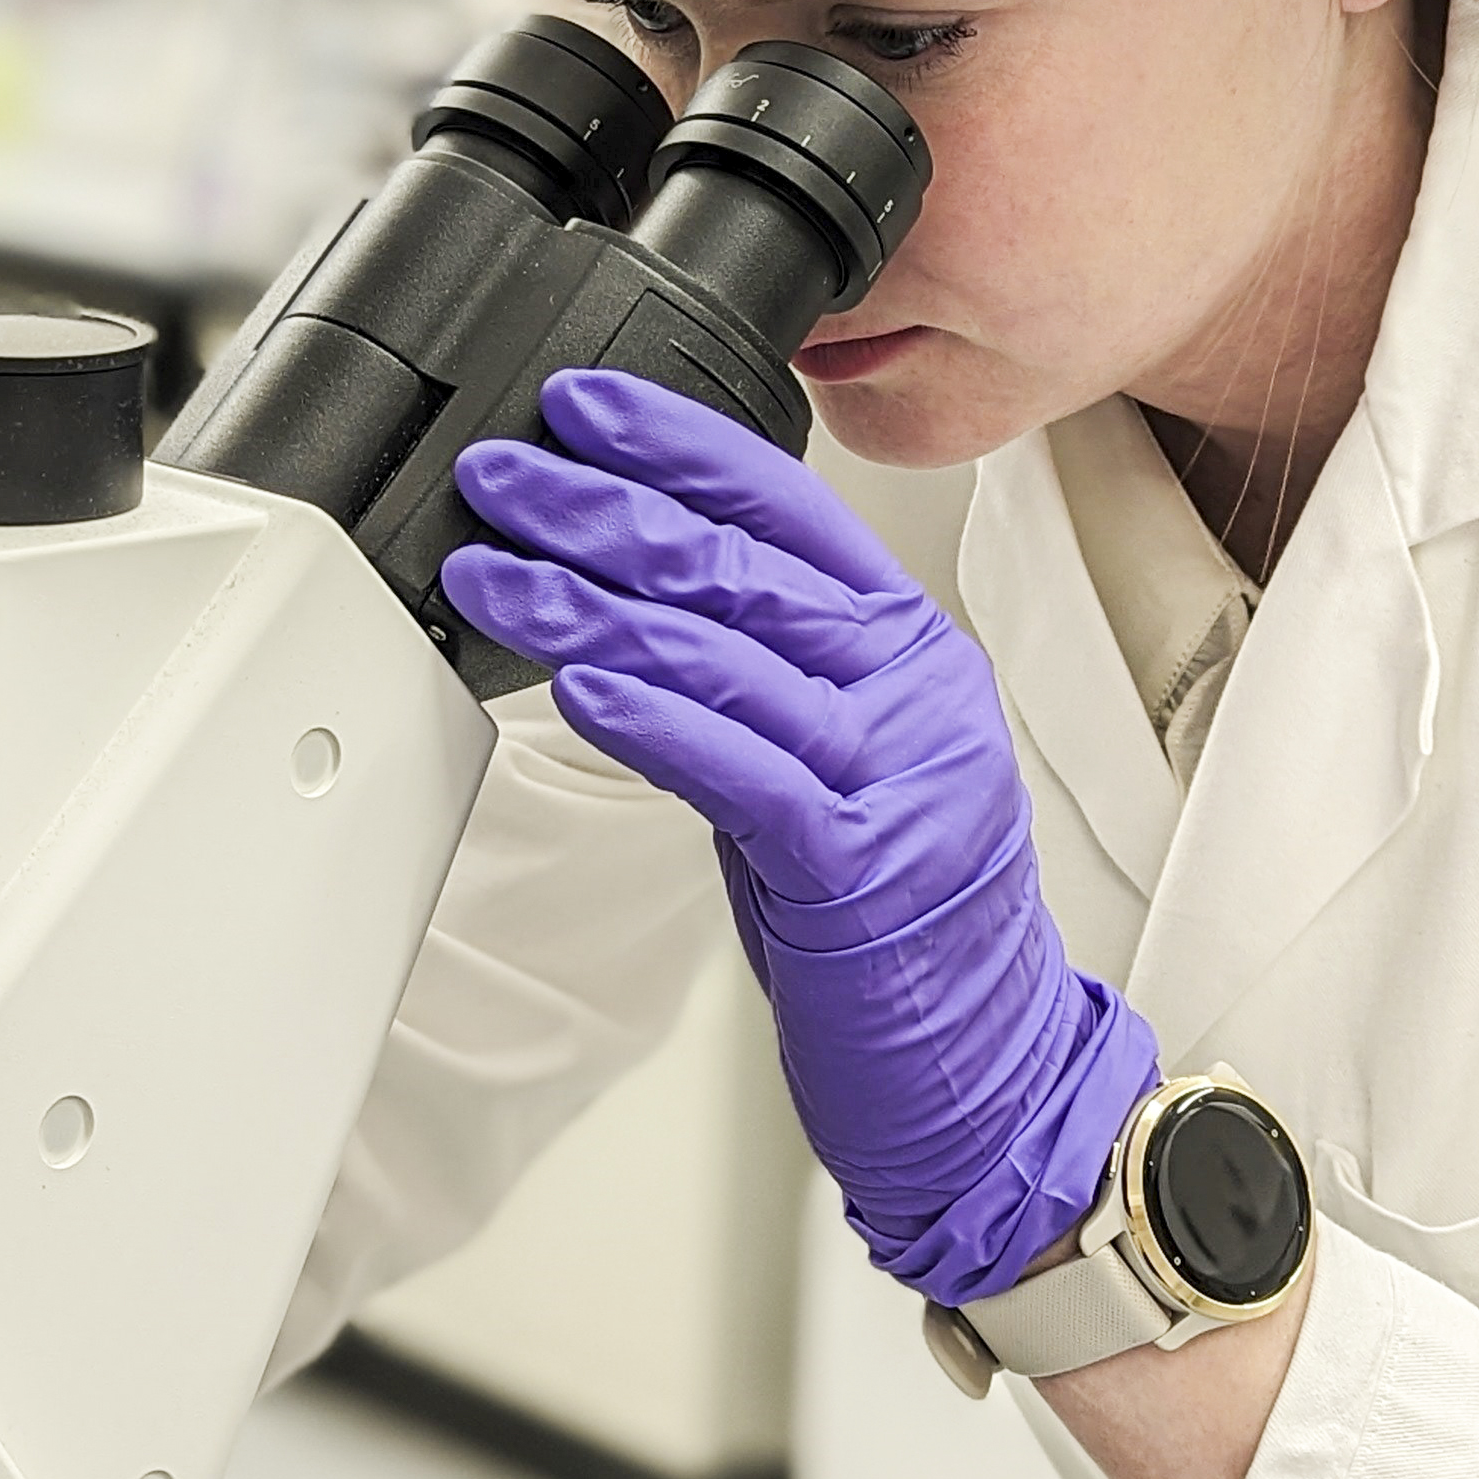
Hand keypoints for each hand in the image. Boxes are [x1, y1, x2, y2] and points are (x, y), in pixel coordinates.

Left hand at [439, 370, 1156, 1307]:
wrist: (986, 1071)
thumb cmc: (894, 923)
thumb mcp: (838, 764)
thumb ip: (759, 677)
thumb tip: (620, 597)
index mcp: (909, 649)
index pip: (788, 509)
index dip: (680, 447)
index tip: (582, 407)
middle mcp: (913, 691)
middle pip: (737, 567)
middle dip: (601, 509)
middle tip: (500, 472)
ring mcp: (895, 772)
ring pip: (722, 654)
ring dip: (584, 604)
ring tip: (492, 568)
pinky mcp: (860, 863)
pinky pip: (739, 767)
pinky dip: (650, 717)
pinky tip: (578, 682)